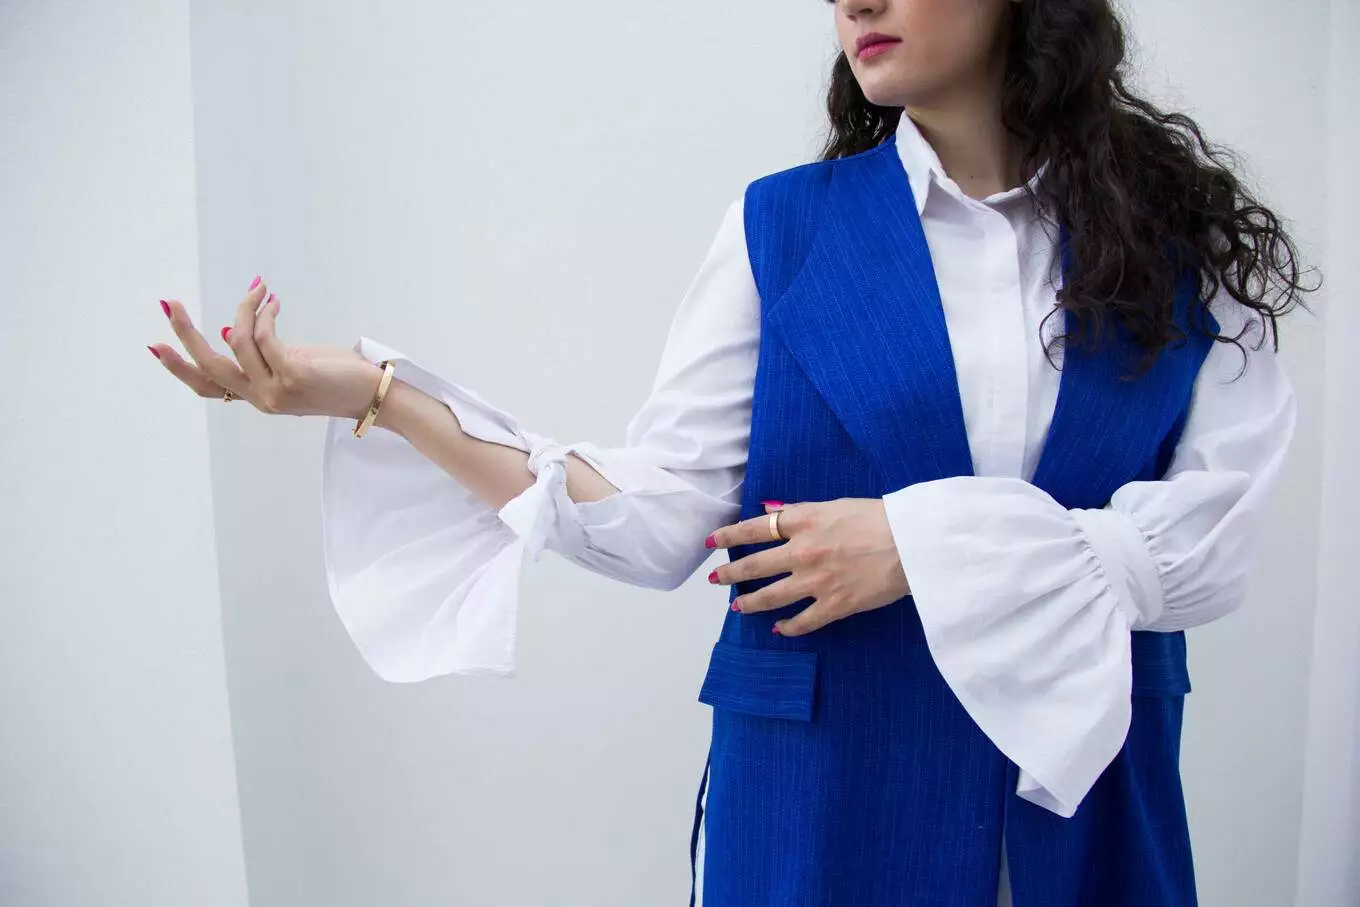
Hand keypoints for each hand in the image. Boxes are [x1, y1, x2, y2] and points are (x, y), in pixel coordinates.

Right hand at [149, 277, 381, 418]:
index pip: (209, 388)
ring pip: (236, 344)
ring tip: (258, 290)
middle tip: (169, 304)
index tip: (156, 346)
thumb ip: (264, 355)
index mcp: (258, 397)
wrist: (374, 396)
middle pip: (209, 368)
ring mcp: (275, 390)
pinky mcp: (294, 376)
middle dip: (185, 334)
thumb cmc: (339, 378)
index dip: (180, 367)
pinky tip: (273, 301)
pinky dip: (265, 314)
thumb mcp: (293, 365)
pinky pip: (265, 338)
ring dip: (242, 310)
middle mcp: (261, 399)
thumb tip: (229, 333)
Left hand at [706, 499, 909, 636]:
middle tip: (715, 579)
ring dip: (750, 603)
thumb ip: (800, 512)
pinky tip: (779, 628)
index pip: (754, 529)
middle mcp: (802, 552)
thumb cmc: (879, 517)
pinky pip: (803, 621)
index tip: (713, 542)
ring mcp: (816, 581)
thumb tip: (772, 512)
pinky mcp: (835, 605)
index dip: (729, 536)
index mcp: (803, 522)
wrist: (913, 542)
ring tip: (737, 606)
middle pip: (755, 566)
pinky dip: (788, 627)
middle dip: (730, 574)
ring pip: (771, 597)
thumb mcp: (834, 505)